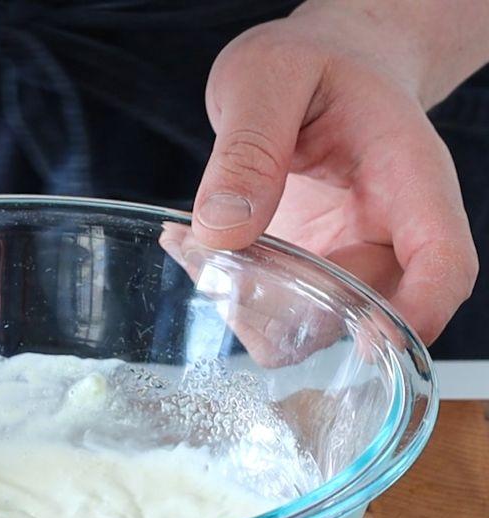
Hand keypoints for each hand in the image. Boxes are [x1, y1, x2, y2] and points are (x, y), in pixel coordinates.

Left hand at [192, 1, 484, 343]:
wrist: (314, 66)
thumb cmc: (308, 63)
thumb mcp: (267, 77)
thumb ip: (249, 147)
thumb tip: (223, 231)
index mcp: (408, 178)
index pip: (443, 262)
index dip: (419, 311)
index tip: (368, 337)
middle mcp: (386, 232)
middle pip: (368, 310)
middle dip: (294, 312)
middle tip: (218, 265)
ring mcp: (344, 258)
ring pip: (312, 325)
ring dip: (249, 309)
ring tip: (194, 246)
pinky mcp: (303, 271)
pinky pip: (270, 312)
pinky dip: (225, 297)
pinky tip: (191, 247)